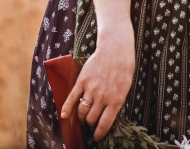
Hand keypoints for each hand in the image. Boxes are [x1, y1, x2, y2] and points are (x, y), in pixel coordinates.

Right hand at [60, 26, 134, 140]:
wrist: (116, 50)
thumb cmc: (123, 69)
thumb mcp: (125, 89)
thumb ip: (116, 103)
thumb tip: (107, 117)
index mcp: (115, 101)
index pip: (104, 124)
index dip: (99, 134)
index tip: (97, 137)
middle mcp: (102, 97)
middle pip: (91, 118)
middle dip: (90, 123)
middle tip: (90, 123)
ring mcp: (91, 89)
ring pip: (82, 111)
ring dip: (81, 117)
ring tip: (83, 117)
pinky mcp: (82, 81)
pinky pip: (72, 98)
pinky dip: (66, 109)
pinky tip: (64, 116)